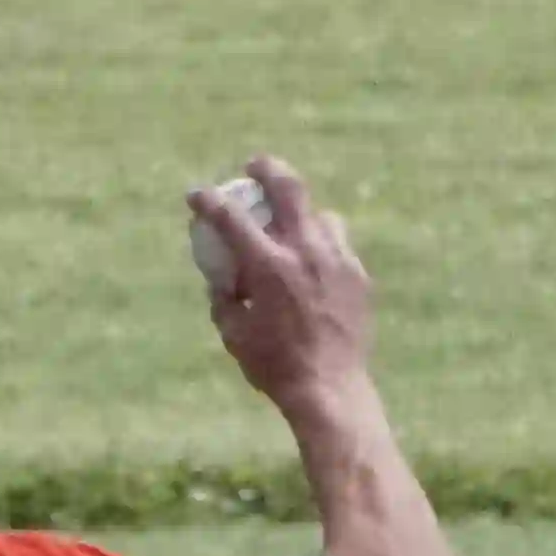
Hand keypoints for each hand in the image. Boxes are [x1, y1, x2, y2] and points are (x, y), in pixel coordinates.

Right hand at [190, 154, 375, 405]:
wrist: (330, 389)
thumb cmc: (274, 366)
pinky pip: (340, 246)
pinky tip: (316, 265)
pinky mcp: (358, 276)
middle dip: (267, 169)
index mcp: (268, 266)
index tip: (196, 194)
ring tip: (293, 228)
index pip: (230, 218)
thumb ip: (223, 299)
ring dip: (302, 215)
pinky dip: (322, 247)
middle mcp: (305, 251)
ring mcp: (337, 260)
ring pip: (321, 215)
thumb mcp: (233, 334)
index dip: (208, 201)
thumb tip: (221, 279)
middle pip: (288, 187)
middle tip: (255, 167)